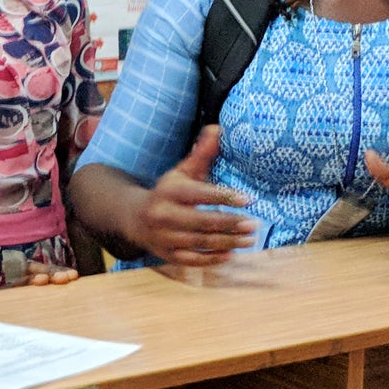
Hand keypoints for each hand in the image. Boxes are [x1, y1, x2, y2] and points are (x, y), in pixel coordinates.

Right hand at [133, 126, 256, 266]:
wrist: (134, 218)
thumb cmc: (167, 192)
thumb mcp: (181, 172)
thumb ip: (201, 153)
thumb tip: (219, 128)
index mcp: (169, 191)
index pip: (199, 194)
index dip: (224, 197)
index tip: (248, 200)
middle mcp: (164, 215)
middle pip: (202, 222)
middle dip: (230, 224)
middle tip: (254, 224)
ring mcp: (165, 237)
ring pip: (200, 242)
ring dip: (228, 242)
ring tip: (250, 239)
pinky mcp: (168, 255)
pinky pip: (192, 260)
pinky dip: (212, 259)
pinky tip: (232, 254)